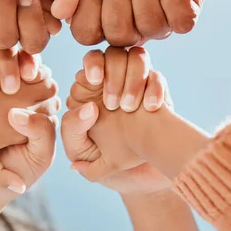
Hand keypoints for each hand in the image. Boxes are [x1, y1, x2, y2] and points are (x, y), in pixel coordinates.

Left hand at [61, 47, 171, 184]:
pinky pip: (157, 76)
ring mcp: (138, 84)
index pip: (90, 61)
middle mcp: (114, 82)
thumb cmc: (109, 162)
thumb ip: (72, 131)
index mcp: (90, 92)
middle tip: (113, 104)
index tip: (95, 78)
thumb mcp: (83, 152)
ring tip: (131, 108)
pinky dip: (155, 88)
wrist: (146, 176)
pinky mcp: (157, 91)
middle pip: (113, 53)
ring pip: (136, 57)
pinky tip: (152, 107)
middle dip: (114, 73)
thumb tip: (87, 109)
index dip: (92, 64)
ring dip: (134, 79)